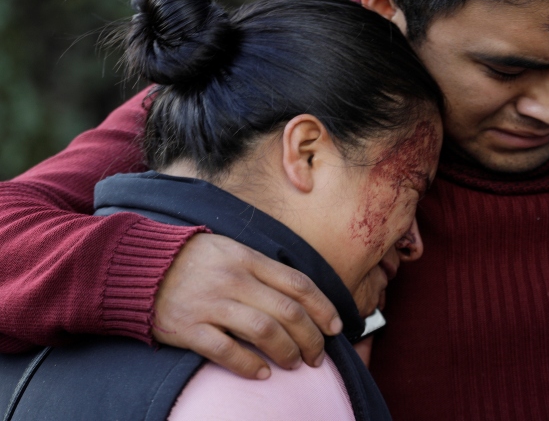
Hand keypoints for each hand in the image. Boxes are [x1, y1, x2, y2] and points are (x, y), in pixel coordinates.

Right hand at [152, 233, 342, 378]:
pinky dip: (248, 365)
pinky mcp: (187, 328)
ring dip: (286, 352)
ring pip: (264, 331)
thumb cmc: (192, 260)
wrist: (136, 266)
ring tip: (294, 364)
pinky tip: (261, 374)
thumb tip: (299, 296)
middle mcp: (233, 279)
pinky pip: (226, 350)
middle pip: (287, 311)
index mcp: (247, 259)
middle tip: (317, 356)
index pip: (297, 283)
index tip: (335, 327)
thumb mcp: (231, 251)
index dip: (322, 308)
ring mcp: (210, 303)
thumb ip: (262, 270)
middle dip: (310, 338)